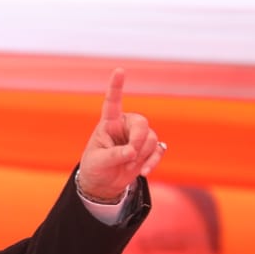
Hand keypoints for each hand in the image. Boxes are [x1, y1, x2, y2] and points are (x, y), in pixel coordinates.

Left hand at [77, 68, 164, 200]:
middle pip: (142, 123)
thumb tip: (132, 152)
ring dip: (141, 155)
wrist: (103, 183)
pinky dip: (152, 162)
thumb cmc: (96, 167)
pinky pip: (158, 150)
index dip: (116, 86)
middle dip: (138, 140)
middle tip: (130, 154)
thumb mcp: (98, 162)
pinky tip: (143, 172)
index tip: (119, 70)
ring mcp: (138, 137)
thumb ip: (113, 155)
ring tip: (127, 167)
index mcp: (109, 123)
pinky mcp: (148, 149)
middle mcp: (126, 126)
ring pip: (151, 138)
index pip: (112, 102)